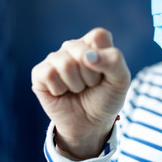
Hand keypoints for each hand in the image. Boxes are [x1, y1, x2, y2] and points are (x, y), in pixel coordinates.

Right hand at [31, 28, 130, 159]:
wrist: (91, 124)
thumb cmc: (106, 99)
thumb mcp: (121, 81)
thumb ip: (113, 61)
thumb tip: (88, 56)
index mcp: (93, 43)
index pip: (98, 36)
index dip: (105, 59)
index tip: (105, 74)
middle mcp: (73, 47)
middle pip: (81, 52)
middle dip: (91, 76)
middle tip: (91, 85)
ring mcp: (55, 59)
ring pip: (65, 64)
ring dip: (76, 85)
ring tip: (78, 89)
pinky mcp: (40, 73)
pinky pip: (49, 74)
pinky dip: (60, 89)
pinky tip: (62, 92)